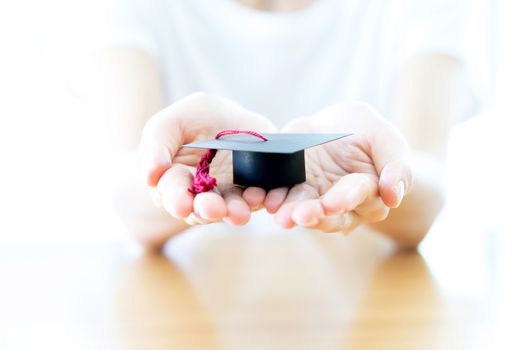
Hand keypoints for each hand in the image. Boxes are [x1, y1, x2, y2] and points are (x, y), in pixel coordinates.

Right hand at [139, 93, 275, 225]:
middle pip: (201, 209)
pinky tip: (258, 196)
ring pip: (230, 209)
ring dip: (233, 212)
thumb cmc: (196, 119)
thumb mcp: (171, 122)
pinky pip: (258, 199)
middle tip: (211, 209)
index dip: (176, 199)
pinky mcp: (255, 192)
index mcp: (176, 180)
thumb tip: (149, 176)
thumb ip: (156, 143)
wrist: (234, 116)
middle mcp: (202, 195)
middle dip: (205, 210)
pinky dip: (258, 200)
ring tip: (238, 213)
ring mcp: (230, 196)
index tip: (181, 204)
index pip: (173, 192)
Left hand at [265, 102, 412, 233]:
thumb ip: (397, 166)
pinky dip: (270, 200)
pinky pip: (279, 198)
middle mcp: (340, 204)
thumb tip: (394, 197)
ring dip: (289, 213)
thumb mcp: (386, 138)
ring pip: (301, 210)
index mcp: (368, 193)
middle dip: (313, 214)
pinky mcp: (290, 191)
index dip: (344, 199)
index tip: (331, 204)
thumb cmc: (367, 132)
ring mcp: (312, 199)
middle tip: (298, 216)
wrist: (335, 124)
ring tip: (278, 213)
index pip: (357, 196)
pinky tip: (262, 199)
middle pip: (328, 213)